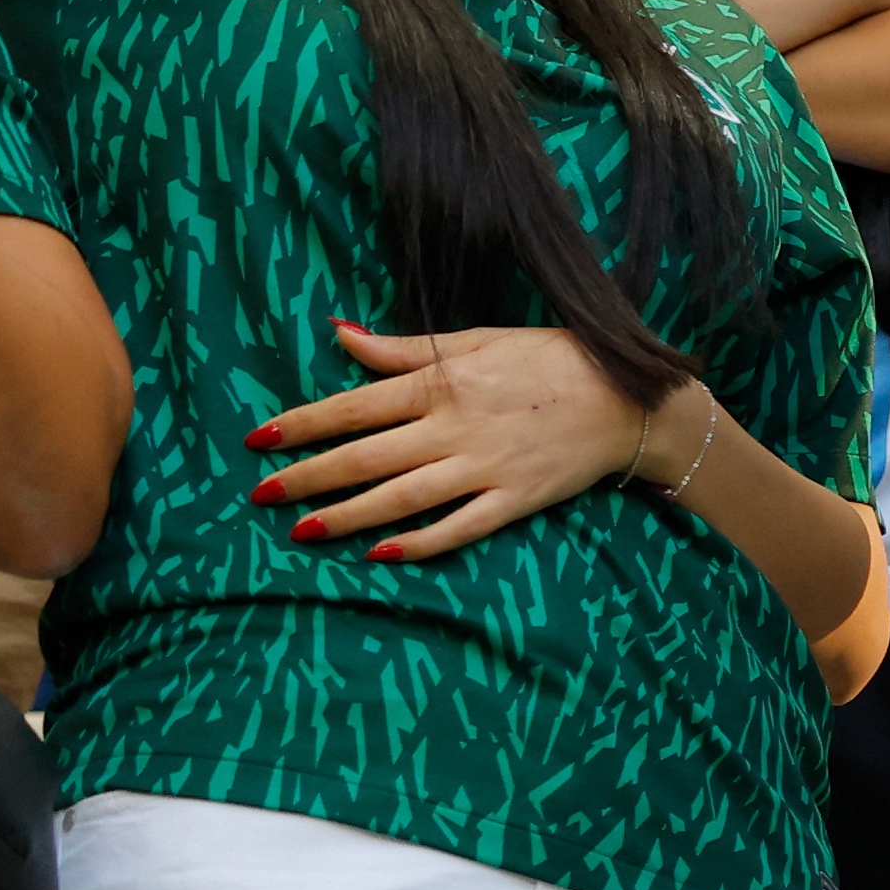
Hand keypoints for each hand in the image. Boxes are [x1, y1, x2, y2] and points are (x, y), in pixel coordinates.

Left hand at [247, 322, 659, 558]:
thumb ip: (405, 348)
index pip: (353, 407)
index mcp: (442, 384)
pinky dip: (419, 543)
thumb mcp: (477, 339)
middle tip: (261, 495)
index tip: (258, 440)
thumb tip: (340, 335)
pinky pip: (458, 528)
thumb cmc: (554, 358)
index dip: (302, 425)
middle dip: (306, 478)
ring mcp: (485, 470)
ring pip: (400, 499)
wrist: (631, 398)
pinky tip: (381, 554)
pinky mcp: (515, 500)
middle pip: (364, 459)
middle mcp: (455, 429)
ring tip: (302, 531)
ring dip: (346, 516)